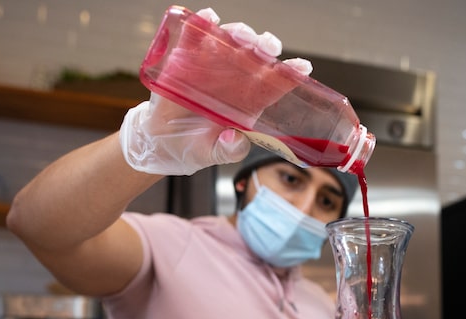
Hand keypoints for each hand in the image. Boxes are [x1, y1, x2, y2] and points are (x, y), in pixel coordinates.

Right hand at [119, 8, 312, 175]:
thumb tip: (234, 139)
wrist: (162, 143)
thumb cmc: (194, 147)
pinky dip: (203, 23)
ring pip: (231, 41)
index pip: (275, 84)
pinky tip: (209, 18)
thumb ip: (228, 151)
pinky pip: (196, 36)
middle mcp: (234, 80)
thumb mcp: (213, 155)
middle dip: (266, 46)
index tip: (304, 67)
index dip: (291, 73)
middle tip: (268, 46)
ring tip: (240, 35)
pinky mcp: (186, 58)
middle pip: (255, 56)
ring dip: (239, 33)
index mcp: (249, 102)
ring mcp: (211, 66)